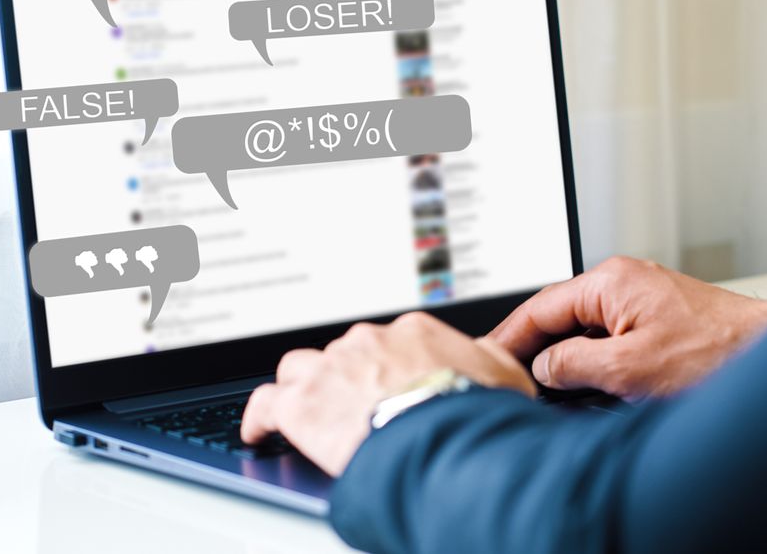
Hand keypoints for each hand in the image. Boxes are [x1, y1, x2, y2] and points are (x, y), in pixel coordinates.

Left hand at [241, 312, 535, 476]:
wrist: (444, 435)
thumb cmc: (476, 409)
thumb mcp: (504, 373)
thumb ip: (488, 357)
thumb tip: (487, 354)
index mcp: (413, 331)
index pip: (392, 341)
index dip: (391, 366)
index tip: (392, 385)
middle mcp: (368, 340)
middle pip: (347, 352)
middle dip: (349, 376)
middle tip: (359, 406)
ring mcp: (332, 369)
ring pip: (302, 368)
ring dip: (304, 387)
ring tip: (309, 412)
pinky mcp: (301, 404)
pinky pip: (266, 403)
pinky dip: (261, 418)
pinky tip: (262, 431)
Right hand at [489, 256, 766, 400]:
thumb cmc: (714, 353)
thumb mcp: (628, 369)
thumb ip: (573, 364)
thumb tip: (542, 366)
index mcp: (611, 280)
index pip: (540, 307)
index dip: (508, 337)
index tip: (486, 359)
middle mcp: (624, 281)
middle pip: (559, 315)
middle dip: (535, 349)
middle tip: (511, 381)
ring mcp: (641, 298)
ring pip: (584, 328)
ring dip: (565, 357)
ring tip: (545, 389)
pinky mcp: (657, 317)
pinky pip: (608, 335)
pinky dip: (592, 359)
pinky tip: (588, 385)